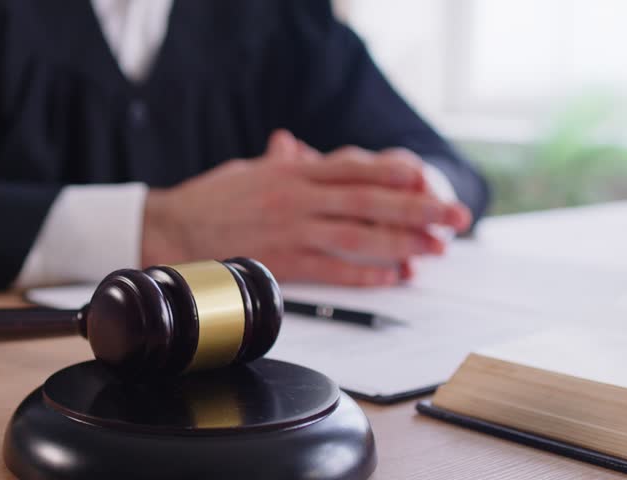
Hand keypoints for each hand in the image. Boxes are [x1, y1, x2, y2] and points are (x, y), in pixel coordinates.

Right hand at [141, 130, 471, 285]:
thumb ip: (278, 161)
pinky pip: (332, 269)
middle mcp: (297, 197)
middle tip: (453, 218)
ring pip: (357, 234)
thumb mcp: (247, 170)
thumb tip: (291, 144)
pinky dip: (366, 273)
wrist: (172, 229)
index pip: (353, 166)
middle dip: (416, 208)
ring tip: (435, 249)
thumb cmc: (211, 199)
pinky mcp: (282, 262)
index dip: (392, 170)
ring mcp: (291, 230)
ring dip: (401, 242)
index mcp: (293, 171)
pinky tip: (392, 276)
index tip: (424, 176)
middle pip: (368, 200)